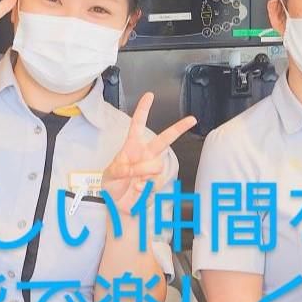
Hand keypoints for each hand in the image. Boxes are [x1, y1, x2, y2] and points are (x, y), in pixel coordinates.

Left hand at [102, 92, 196, 214]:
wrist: (118, 205)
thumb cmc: (112, 185)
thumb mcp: (110, 174)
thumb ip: (123, 169)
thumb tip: (138, 169)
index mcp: (131, 147)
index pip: (137, 125)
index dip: (143, 110)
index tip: (150, 96)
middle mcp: (145, 155)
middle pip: (164, 139)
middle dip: (178, 128)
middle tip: (191, 120)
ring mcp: (152, 168)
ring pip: (157, 165)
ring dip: (144, 173)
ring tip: (133, 181)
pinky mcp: (155, 182)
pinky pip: (154, 182)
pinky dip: (143, 188)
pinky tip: (137, 189)